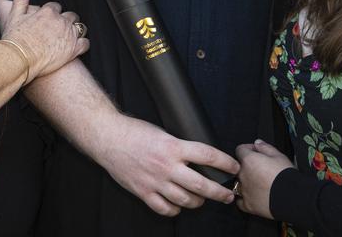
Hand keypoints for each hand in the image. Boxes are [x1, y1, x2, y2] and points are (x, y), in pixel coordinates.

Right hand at [0, 0, 88, 78]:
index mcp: (48, 12)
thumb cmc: (15, 40)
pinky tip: (77, 47)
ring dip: (76, 30)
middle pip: (70, 16)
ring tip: (69, 37)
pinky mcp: (73, 49)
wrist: (19, 59)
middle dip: (66, 21)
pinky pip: (85, 43)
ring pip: (80, 27)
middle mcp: (61, 21)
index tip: (49, 20)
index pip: (56, 7)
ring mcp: (69, 34)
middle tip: (59, 29)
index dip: (53, 13)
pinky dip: (83, 44)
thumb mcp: (15, 16)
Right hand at [97, 114, 239, 215]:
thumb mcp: (162, 132)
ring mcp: (155, 181)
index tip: (234, 167)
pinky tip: (177, 205)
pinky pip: (165, 209)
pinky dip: (175, 210)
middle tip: (227, 194)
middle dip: (219, 192)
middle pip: (201, 185)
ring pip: (185, 200)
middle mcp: (166, 165)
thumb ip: (178, 146)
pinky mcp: (143, 192)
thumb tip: (197, 157)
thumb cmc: (133, 131)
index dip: (225, 163)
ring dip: (198, 202)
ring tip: (201, 200)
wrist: (107, 137)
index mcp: (172, 146)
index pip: (207, 155)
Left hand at [233, 139, 292, 218]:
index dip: (249, 149)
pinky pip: (239, 200)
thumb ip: (265, 147)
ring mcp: (244, 190)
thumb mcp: (279, 156)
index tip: (256, 152)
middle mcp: (243, 175)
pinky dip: (244, 197)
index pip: (240, 150)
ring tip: (259, 183)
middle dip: (248, 166)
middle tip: (260, 169)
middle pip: (239, 167)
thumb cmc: (287, 176)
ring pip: (238, 183)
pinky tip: (253, 196)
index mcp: (248, 160)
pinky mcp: (248, 205)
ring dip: (245, 181)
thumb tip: (257, 143)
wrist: (293, 197)